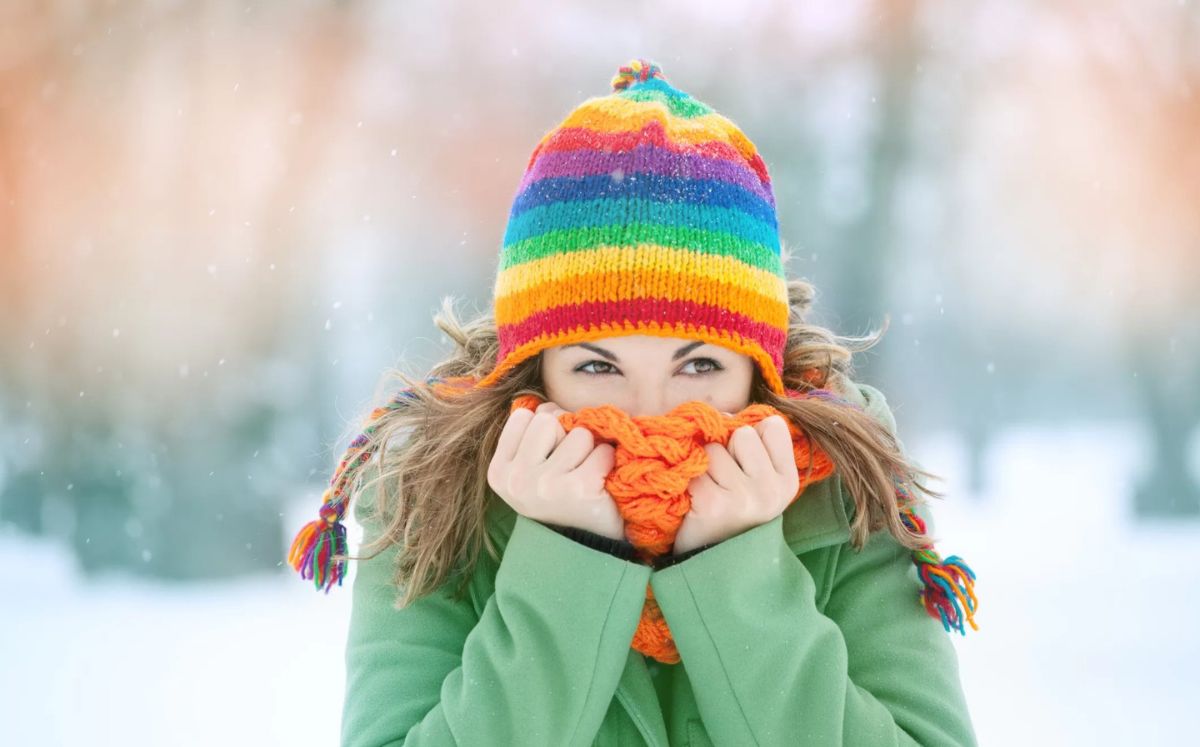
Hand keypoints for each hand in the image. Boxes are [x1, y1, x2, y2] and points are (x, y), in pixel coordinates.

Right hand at [487, 400, 624, 540]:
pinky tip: (600, 480)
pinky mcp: (578, 490)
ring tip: (584, 472)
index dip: (546, 426)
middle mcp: (517, 480)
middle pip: (548, 420)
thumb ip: (529, 434)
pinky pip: (601, 450)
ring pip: (577, 433)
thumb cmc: (559, 497)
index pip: (525, 416)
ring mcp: (546, 486)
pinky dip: (607, 460)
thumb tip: (543, 404)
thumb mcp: (529, 469)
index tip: (551, 451)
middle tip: (570, 464)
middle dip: (566, 434)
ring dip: (589, 448)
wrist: (584, 546)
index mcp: (499, 472)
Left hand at [672, 414, 799, 554]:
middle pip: (742, 433)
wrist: (713, 564)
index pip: (772, 425)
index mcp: (787, 480)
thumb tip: (726, 413)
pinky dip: (689, 480)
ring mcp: (745, 496)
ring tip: (710, 491)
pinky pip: (695, 466)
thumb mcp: (759, 484)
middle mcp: (771, 489)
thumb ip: (756, 449)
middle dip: (726, 449)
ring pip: (715, 448)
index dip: (751, 435)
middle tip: (724, 481)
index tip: (743, 460)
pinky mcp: (714, 503)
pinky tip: (696, 501)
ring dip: (705, 465)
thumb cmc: (733, 514)